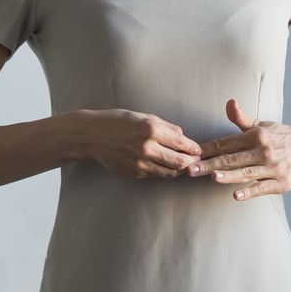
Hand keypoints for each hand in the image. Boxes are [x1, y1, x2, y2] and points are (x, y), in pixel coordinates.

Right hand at [78, 109, 200, 179]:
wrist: (92, 135)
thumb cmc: (118, 122)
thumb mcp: (143, 117)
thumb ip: (165, 127)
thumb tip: (184, 138)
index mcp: (151, 129)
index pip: (182, 144)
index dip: (194, 149)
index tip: (198, 150)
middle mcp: (146, 147)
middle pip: (180, 163)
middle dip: (191, 163)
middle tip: (195, 161)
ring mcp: (139, 163)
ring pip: (169, 173)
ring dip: (179, 170)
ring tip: (183, 166)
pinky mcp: (134, 173)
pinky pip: (155, 175)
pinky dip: (163, 172)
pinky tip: (165, 166)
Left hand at [189, 100, 290, 200]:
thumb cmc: (281, 136)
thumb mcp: (262, 125)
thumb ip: (242, 118)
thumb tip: (229, 102)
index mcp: (256, 136)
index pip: (226, 143)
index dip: (207, 149)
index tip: (190, 154)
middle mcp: (263, 150)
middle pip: (231, 159)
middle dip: (209, 164)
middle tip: (190, 169)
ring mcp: (272, 167)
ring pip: (246, 173)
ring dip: (228, 175)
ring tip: (211, 177)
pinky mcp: (281, 183)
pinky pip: (262, 188)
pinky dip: (249, 192)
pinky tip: (235, 195)